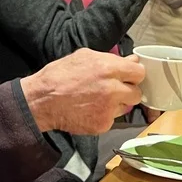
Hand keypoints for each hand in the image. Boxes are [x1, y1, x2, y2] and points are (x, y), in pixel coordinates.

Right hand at [21, 49, 143, 134]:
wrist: (42, 101)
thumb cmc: (59, 76)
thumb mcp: (84, 57)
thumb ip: (111, 59)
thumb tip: (131, 61)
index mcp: (109, 68)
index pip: (139, 72)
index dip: (133, 74)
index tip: (127, 76)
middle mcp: (112, 90)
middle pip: (137, 93)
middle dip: (127, 91)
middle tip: (113, 89)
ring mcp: (108, 109)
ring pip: (125, 107)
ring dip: (116, 104)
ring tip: (96, 99)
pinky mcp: (103, 124)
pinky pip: (112, 119)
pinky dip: (104, 115)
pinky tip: (89, 109)